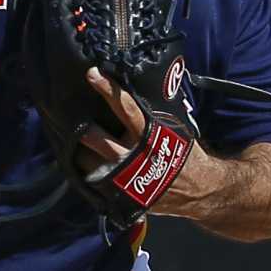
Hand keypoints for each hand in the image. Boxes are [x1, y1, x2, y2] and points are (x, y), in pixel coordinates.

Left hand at [76, 68, 224, 216]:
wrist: (199, 191)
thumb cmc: (185, 156)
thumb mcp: (176, 132)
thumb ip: (155, 116)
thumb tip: (137, 91)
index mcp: (150, 137)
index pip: (127, 108)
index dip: (109, 90)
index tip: (93, 74)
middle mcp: (134, 157)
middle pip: (97, 139)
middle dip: (82, 128)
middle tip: (71, 119)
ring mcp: (124, 179)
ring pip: (87, 162)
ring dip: (79, 152)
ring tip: (74, 143)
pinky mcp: (119, 196)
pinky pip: (92, 183)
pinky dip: (84, 172)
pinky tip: (81, 164)